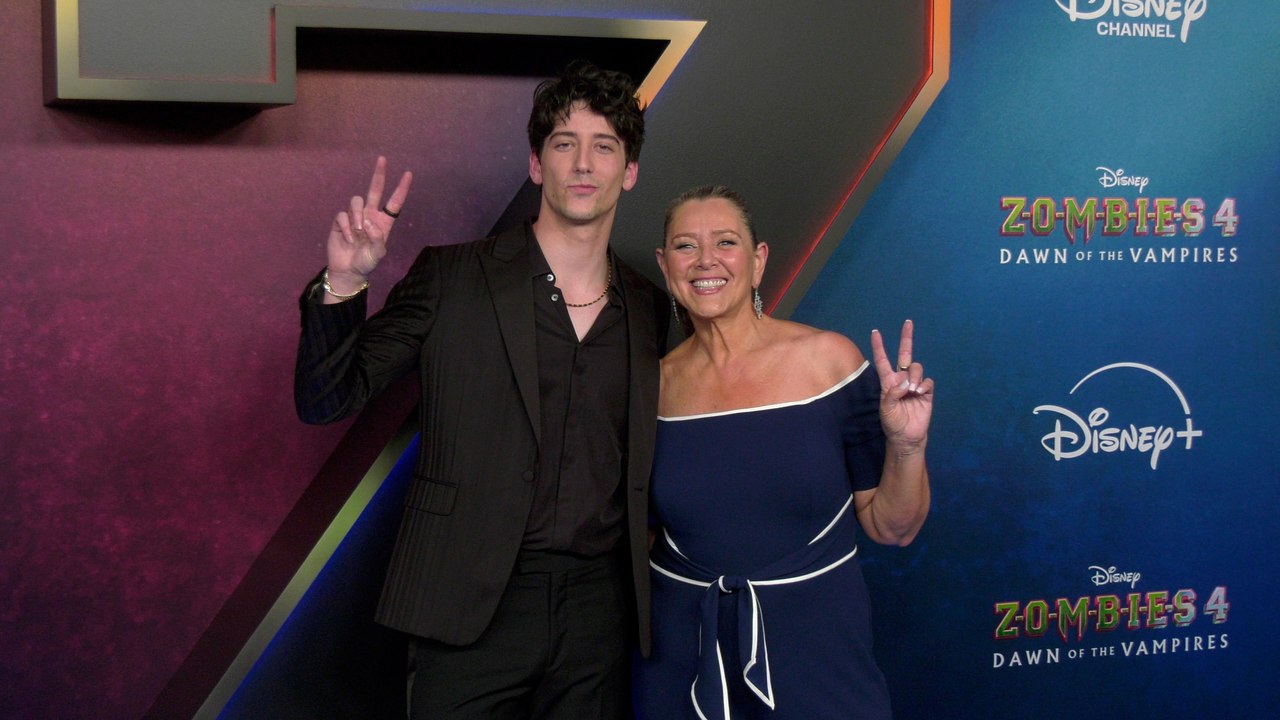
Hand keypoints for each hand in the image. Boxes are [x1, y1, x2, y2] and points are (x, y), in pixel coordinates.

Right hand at [324, 156, 412, 292]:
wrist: (348, 271)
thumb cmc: (366, 262)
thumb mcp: (378, 254)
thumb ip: (377, 238)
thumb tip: (368, 223)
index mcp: (383, 222)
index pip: (394, 202)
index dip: (401, 188)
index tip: (408, 174)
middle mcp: (369, 216)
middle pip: (374, 190)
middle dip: (379, 175)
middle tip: (383, 159)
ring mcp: (354, 217)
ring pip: (356, 201)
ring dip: (357, 215)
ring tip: (359, 232)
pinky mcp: (340, 222)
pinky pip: (343, 216)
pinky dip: (347, 227)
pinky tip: (349, 239)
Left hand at [870, 319, 932, 448]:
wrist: (907, 436)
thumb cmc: (892, 422)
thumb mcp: (886, 409)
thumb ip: (893, 394)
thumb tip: (906, 382)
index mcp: (888, 382)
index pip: (883, 360)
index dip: (879, 346)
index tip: (875, 331)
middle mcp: (901, 379)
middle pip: (905, 354)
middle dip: (907, 338)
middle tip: (908, 322)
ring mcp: (915, 384)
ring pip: (917, 368)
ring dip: (915, 376)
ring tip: (912, 391)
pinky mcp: (926, 392)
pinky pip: (927, 381)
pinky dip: (924, 385)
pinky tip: (919, 393)